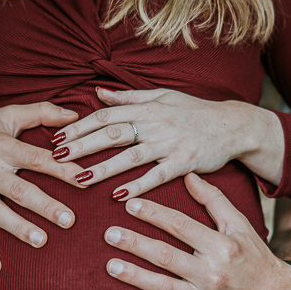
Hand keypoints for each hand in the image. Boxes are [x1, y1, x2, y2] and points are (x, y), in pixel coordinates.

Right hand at [0, 103, 84, 272]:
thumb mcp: (8, 115)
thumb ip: (42, 112)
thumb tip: (74, 114)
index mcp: (2, 145)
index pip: (36, 158)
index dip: (61, 169)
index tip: (85, 180)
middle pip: (19, 189)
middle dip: (44, 205)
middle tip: (69, 219)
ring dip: (18, 228)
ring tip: (41, 241)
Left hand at [51, 87, 283, 199]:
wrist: (234, 125)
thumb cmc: (194, 112)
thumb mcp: (162, 97)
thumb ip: (129, 98)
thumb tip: (97, 94)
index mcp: (147, 107)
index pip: (106, 116)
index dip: (80, 126)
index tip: (58, 137)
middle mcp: (155, 123)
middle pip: (111, 134)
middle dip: (82, 145)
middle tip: (56, 157)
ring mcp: (170, 143)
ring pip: (129, 156)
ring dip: (102, 168)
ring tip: (78, 178)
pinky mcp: (185, 162)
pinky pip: (157, 176)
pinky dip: (137, 185)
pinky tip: (117, 196)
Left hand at [103, 173, 290, 289]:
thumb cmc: (255, 258)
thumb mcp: (240, 225)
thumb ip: (214, 200)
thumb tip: (188, 174)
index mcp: (221, 246)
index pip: (181, 226)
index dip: (154, 214)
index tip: (130, 204)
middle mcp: (212, 274)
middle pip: (167, 256)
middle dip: (135, 243)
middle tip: (109, 233)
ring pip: (165, 288)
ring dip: (136, 277)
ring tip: (111, 266)